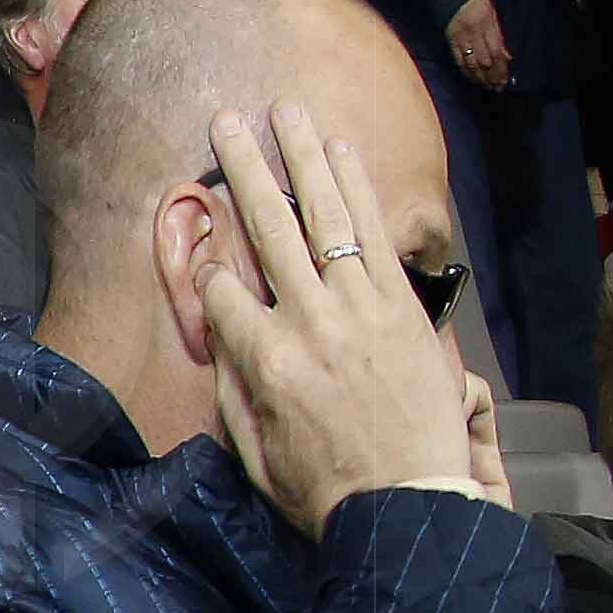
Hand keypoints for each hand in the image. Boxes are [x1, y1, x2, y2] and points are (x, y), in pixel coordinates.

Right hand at [196, 101, 489, 532]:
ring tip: (283, 110)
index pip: (221, 289)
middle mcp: (305, 320)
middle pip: (265, 228)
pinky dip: (354, 187)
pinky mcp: (399, 304)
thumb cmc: (323, 488)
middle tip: (225, 121)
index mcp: (260, 360)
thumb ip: (232, 390)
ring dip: (299, 157)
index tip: (204, 250)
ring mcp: (356, 307)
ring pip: (320, 215)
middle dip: (241, 169)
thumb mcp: (252, 450)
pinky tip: (339, 149)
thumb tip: (220, 344)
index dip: (207, 264)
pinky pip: (371, 232)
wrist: (407, 501)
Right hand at [449, 0, 516, 88]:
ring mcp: (460, 39)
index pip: (496, 52)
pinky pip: (458, 59)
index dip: (501, 68)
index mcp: (487, 26)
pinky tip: (472, 78)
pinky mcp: (450, 41)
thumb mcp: (493, 16)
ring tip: (487, 86)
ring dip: (480, 77)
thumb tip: (507, 57)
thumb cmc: (477, 4)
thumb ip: (499, 37)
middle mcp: (474, 34)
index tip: (506, 79)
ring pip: (471, 63)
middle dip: (492, 76)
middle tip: (498, 87)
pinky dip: (465, 71)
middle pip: (484, 61)